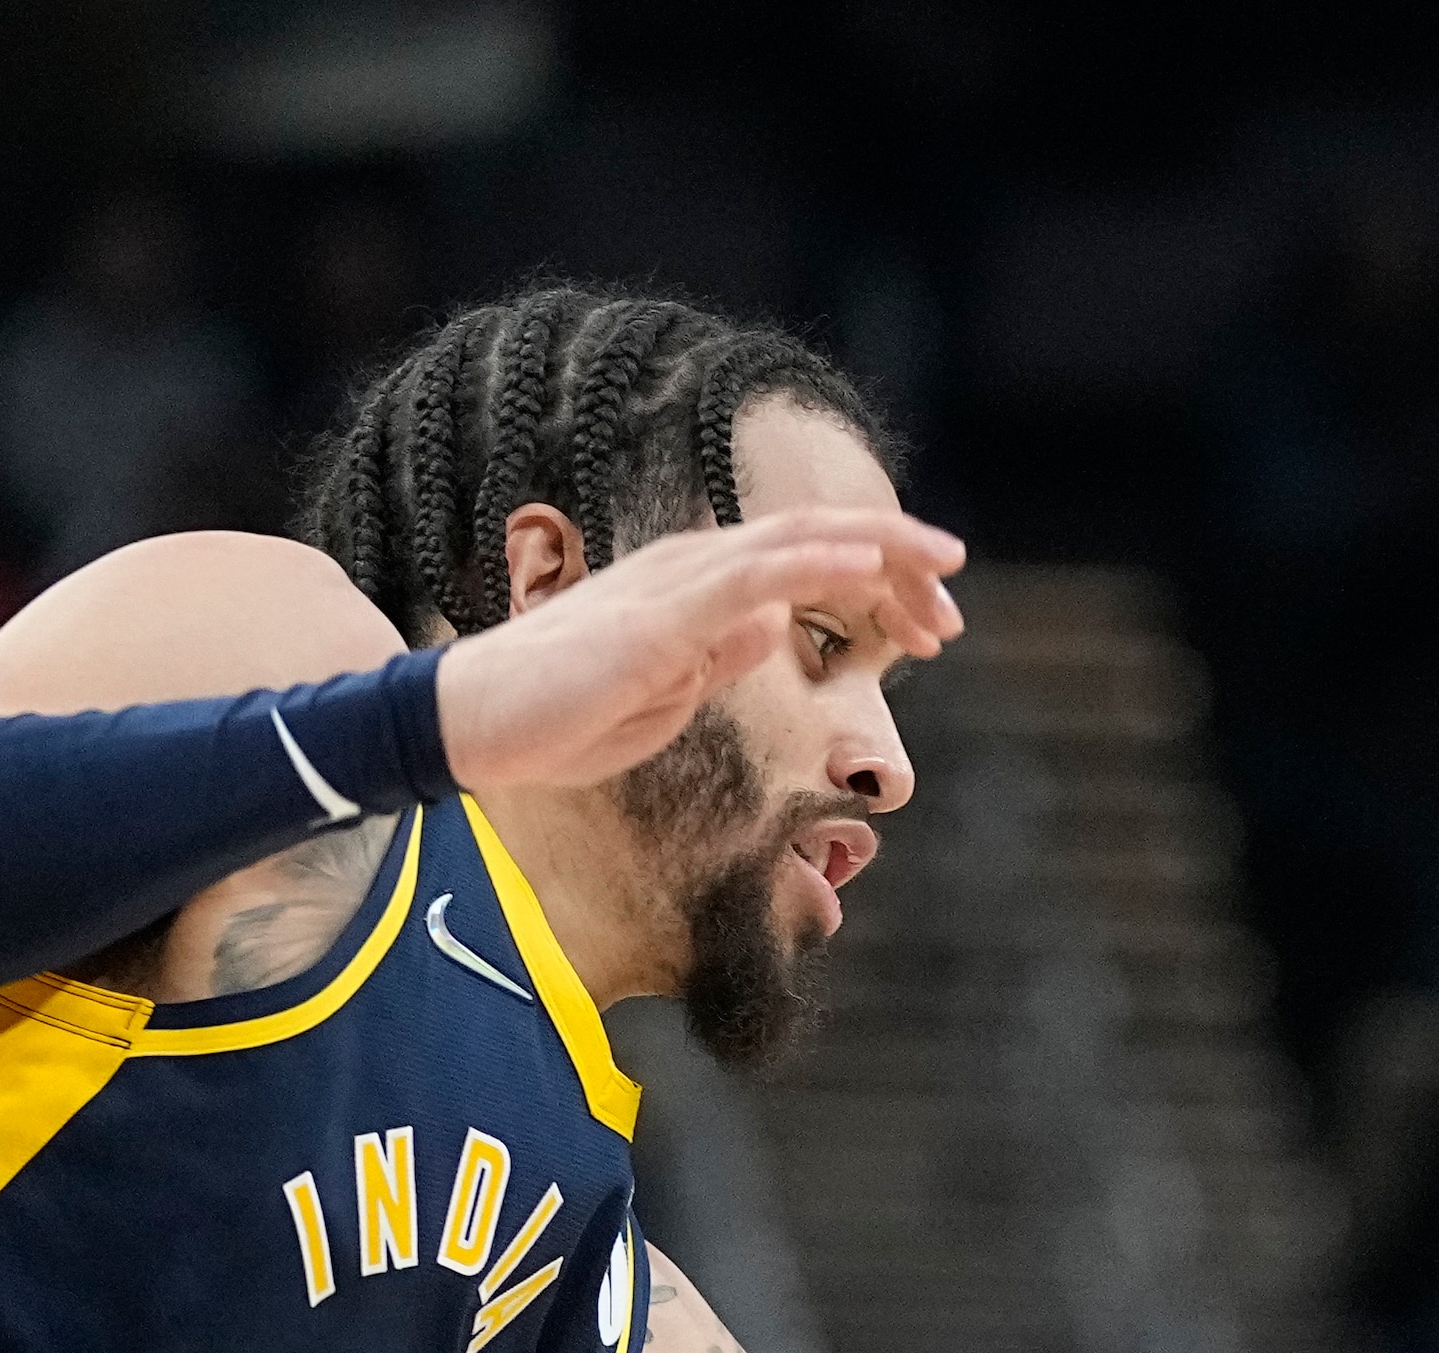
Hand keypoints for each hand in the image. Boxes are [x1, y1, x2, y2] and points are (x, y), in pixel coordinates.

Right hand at [432, 510, 963, 790]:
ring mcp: (680, 584)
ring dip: (880, 552)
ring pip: (799, 543)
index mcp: (701, 587)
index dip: (884, 584)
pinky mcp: (664, 615)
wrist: (481, 726)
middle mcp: (696, 567)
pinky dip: (820, 565)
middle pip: (819, 541)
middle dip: (901, 563)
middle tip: (957, 605)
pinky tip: (871, 568)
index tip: (936, 626)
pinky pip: (756, 576)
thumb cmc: (564, 717)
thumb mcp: (669, 693)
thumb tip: (775, 628)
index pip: (808, 565)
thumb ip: (720, 655)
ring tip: (943, 566)